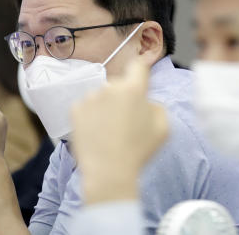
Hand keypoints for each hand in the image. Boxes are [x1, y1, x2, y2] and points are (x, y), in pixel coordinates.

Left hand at [72, 59, 168, 203]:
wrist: (109, 172)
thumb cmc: (139, 151)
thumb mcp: (163, 127)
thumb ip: (157, 106)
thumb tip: (146, 101)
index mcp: (133, 89)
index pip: (138, 66)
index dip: (140, 72)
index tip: (140, 79)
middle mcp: (110, 87)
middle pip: (119, 84)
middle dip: (123, 97)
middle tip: (126, 120)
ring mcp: (90, 98)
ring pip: (101, 96)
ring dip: (106, 106)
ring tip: (109, 131)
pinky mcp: (75, 110)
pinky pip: (87, 107)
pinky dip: (91, 116)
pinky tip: (97, 133)